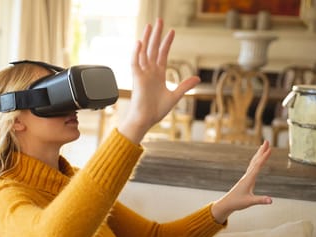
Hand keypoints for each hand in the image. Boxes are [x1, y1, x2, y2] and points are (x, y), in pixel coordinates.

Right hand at [118, 18, 199, 143]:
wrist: (145, 120)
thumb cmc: (156, 111)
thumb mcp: (175, 96)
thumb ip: (185, 86)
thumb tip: (197, 78)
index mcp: (158, 75)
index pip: (162, 54)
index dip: (167, 42)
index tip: (172, 32)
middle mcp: (150, 72)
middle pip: (153, 49)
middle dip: (156, 35)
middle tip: (159, 20)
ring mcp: (143, 74)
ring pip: (144, 52)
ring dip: (146, 39)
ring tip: (149, 26)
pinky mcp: (137, 79)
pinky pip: (135, 63)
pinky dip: (136, 53)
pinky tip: (139, 43)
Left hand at [211, 140, 272, 223]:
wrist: (227, 204)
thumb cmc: (237, 202)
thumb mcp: (250, 202)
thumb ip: (260, 200)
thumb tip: (270, 200)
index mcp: (248, 179)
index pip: (258, 166)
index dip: (264, 157)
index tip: (270, 149)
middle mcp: (247, 176)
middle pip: (256, 160)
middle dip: (262, 151)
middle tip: (267, 141)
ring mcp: (246, 177)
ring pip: (254, 162)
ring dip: (259, 154)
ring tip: (264, 146)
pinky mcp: (246, 179)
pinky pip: (252, 167)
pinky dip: (257, 161)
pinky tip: (258, 160)